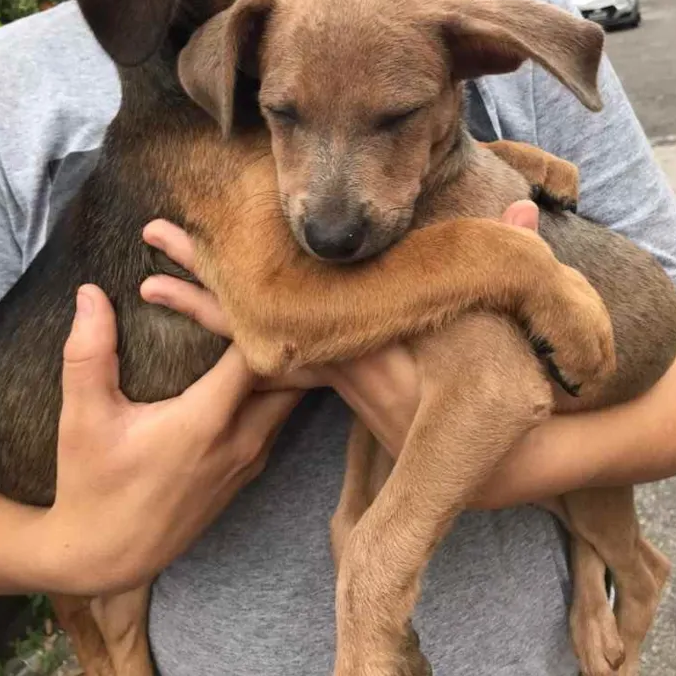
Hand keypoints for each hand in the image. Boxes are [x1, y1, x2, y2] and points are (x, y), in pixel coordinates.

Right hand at [36, 284, 300, 594]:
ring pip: (289, 401)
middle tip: (270, 302)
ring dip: (282, 367)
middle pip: (290, 377)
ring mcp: (249, 462)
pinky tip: (256, 372)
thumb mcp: (83, 418)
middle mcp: (240, 441)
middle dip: (282, 339)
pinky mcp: (248, 475)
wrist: (105, 558)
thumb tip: (90, 291)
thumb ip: (89, 351)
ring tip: (268, 329)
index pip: (256, 354)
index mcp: (205, 421)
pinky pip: (277, 422)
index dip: (256, 319)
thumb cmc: (91, 486)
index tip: (248, 289)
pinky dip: (275, 394)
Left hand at [141, 202, 540, 452]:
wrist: (506, 467)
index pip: (269, 318)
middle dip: (199, 283)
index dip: (216, 288)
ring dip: (217, 307)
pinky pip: (288, 360)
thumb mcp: (514, 338)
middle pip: (251, 323)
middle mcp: (337, 364)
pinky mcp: (352, 386)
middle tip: (152, 240)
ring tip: (162, 282)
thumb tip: (522, 207)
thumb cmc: (508, 404)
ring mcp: (341, 377)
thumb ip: (513, 266)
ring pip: (263, 341)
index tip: (168, 260)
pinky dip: (255, 336)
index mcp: (359, 353)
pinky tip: (235, 322)